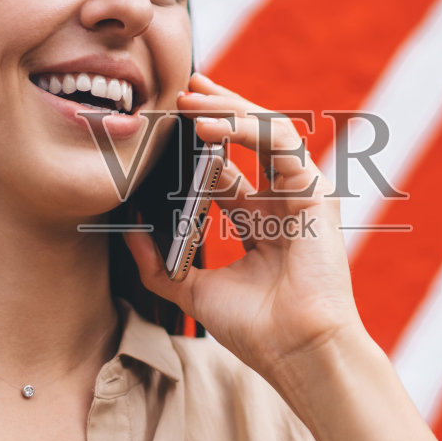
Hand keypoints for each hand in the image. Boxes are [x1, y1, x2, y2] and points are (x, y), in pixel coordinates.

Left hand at [122, 72, 368, 389]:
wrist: (295, 350)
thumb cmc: (256, 328)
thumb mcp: (192, 288)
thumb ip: (158, 263)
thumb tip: (126, 233)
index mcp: (258, 220)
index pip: (228, 164)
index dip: (201, 139)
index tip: (171, 118)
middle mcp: (281, 202)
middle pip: (250, 138)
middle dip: (217, 109)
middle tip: (182, 90)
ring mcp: (301, 195)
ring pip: (267, 132)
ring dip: (229, 110)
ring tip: (191, 99)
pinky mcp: (315, 193)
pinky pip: (281, 145)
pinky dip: (246, 130)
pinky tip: (212, 128)